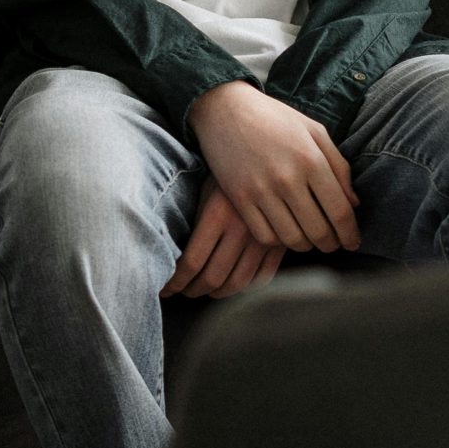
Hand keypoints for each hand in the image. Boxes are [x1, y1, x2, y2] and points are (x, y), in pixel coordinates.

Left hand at [162, 181, 286, 298]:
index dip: (175, 282)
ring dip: (217, 292)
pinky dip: (244, 287)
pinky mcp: (281, 242)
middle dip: (192, 290)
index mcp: (216, 214)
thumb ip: (194, 227)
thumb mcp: (204, 193)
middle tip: (183, 290)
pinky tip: (231, 283)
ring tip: (204, 290)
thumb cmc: (225, 173)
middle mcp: (242, 229)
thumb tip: (176, 264)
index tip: (166, 288)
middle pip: (213, 277)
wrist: (266, 154)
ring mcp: (265, 238)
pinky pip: (262, 277)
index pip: (191, 263)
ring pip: (238, 282)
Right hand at [186, 80, 360, 252]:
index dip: (350, 234)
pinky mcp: (239, 199)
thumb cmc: (275, 118)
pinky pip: (265, 236)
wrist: (225, 109)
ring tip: (310, 240)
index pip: (340, 211)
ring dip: (306, 245)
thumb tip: (355, 203)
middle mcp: (288, 178)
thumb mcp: (315, 131)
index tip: (353, 242)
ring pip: (292, 239)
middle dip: (331, 244)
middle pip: (318, 231)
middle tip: (334, 244)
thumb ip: (339, 166)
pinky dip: (279, 241)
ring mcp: (261, 191)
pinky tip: (284, 233)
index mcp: (311, 160)